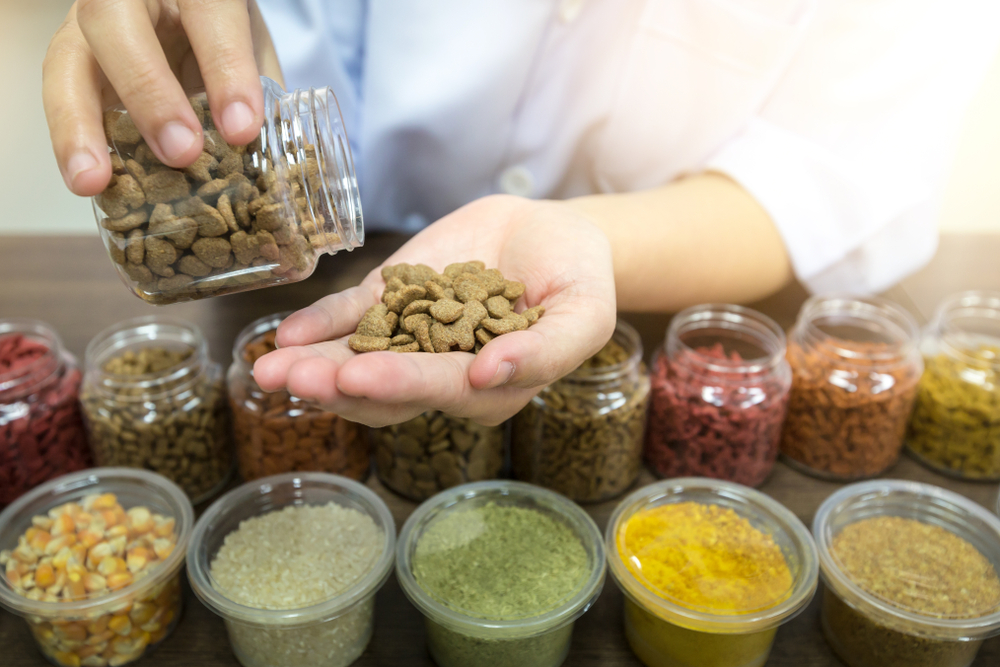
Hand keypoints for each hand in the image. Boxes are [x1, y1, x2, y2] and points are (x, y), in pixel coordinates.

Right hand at [44, 0, 275, 195]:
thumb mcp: (255, 52)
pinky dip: (72, 139)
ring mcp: (89, 23)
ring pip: (66, 58)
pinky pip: (60, 94)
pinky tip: (88, 181)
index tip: (242, 128)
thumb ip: (261, 93)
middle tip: (181, 152)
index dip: (226, 69)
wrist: (196, 19)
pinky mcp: (70, 59)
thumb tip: (267, 161)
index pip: (208, 9)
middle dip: (148, 91)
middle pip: (115, 19)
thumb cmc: (226, 37)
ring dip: (80, 124)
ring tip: (93, 180)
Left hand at [253, 195, 616, 426]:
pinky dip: (318, 325)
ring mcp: (410, 336)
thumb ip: (546, 350)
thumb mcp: (584, 314)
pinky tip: (287, 334)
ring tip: (270, 366)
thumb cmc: (578, 278)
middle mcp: (441, 372)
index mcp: (489, 387)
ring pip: (356, 358)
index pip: (440, 390)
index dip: (400, 385)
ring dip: (314, 364)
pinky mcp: (390, 301)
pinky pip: (350, 316)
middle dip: (338, 385)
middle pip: (384, 389)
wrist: (551, 233)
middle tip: (295, 378)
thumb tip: (489, 375)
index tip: (359, 378)